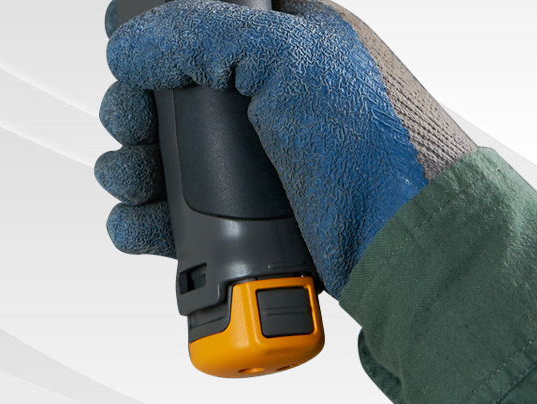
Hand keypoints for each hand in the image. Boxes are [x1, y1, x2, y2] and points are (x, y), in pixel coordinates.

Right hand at [96, 0, 475, 297]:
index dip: (155, 45)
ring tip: (132, 179)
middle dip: (132, 113)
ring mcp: (246, 162)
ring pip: (161, 159)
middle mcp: (258, 101)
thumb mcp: (291, 57)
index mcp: (277, 45)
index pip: (196, 29)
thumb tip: (130, 47)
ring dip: (129, 168)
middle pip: (164, 99)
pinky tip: (140, 221)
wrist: (408, 241)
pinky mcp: (239, 217)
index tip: (132, 65)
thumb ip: (204, 34)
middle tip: (132, 126)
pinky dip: (143, 220)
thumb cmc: (379, 144)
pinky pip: (171, 215)